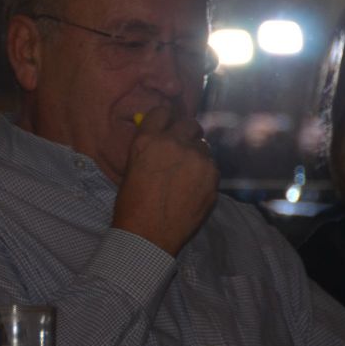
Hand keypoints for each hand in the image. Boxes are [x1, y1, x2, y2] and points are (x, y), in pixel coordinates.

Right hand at [112, 106, 218, 255]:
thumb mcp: (132, 168)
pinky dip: (205, 171)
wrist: (148, 234)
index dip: (166, 118)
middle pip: (189, 123)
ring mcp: (196, 158)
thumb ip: (148, 147)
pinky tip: (194, 186)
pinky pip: (212, 165)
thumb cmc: (132, 204)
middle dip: (186, 132)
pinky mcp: (213, 175)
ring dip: (197, 153)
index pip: (163, 111)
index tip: (167, 125)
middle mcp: (174, 143)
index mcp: (148, 140)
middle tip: (182, 146)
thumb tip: (160, 137)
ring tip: (187, 171)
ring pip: (203, 145)